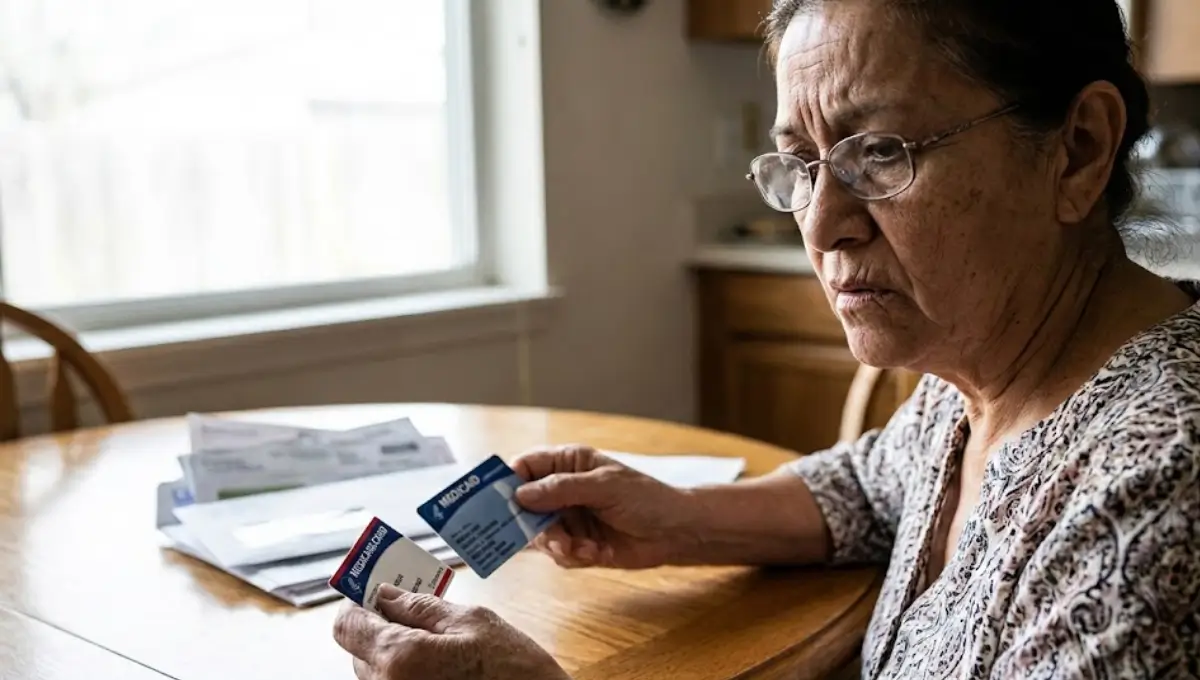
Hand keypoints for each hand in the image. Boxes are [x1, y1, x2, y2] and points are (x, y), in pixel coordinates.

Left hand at [332, 583, 568, 679]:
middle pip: (359, 650)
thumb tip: (384, 594)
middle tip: (414, 613)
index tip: (375, 593)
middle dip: (380, 627)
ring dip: (394, 653)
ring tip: (435, 645)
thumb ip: (421, 607)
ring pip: (375, 672)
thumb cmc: (513, 669)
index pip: (347, 626)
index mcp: (400, 658)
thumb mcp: (472, 621)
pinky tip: (439, 667)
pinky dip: (406, 673)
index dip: (358, 604)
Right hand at [512, 444, 698, 568]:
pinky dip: (575, 556)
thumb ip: (561, 489)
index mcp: (567, 464)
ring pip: (540, 535)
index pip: (525, 467)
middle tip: (549, 537)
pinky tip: (597, 553)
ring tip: (581, 549)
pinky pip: (559, 554)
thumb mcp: (604, 486)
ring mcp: (569, 518)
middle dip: (534, 525)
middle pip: (524, 506)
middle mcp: (562, 490)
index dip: (508, 482)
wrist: (676, 533)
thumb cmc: (646, 498)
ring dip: (559, 544)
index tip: (497, 501)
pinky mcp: (577, 544)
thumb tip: (520, 494)